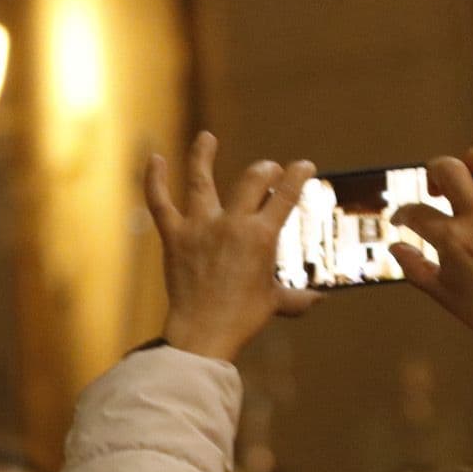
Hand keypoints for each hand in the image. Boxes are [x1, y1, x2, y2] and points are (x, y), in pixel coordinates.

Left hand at [145, 132, 320, 361]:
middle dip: (264, 171)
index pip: (286, 195)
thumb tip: (318, 300)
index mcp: (261, 236)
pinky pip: (160, 202)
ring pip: (201, 180)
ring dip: (203, 154)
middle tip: (268, 171)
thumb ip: (296, 298)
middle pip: (251, 180)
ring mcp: (201, 227)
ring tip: (206, 137)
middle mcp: (232, 224)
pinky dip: (155, 180)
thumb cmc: (242, 320)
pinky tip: (155, 158)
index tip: (303, 166)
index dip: (298, 176)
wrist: (204, 334)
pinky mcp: (174, 237)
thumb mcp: (274, 304)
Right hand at [390, 148, 472, 359]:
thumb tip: (395, 247)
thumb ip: (413, 268)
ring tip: (471, 171)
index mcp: (452, 240)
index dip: (403, 213)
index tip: (403, 220)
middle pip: (451, 171)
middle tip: (438, 189)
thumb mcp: (440, 292)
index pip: (416, 213)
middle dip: (436, 171)